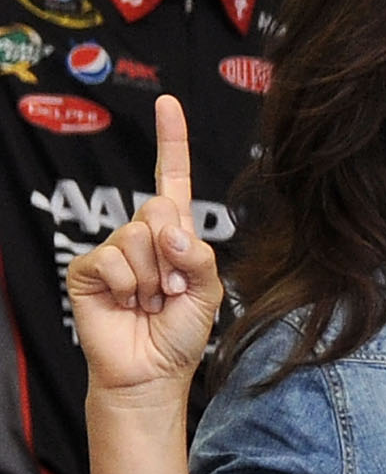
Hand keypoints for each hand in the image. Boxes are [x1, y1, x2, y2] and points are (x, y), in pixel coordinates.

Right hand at [63, 96, 218, 408]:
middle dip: (173, 253)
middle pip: (160, 209)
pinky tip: (125, 303)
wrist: (151, 370)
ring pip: (138, 237)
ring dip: (151, 276)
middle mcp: (143, 235)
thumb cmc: (181, 332)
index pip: (173, 178)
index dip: (171, 140)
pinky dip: (125, 285)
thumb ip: (200, 255)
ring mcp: (112, 250)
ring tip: (149, 300)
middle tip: (171, 288)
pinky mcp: (87, 269)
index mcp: (176, 233)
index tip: (167, 102)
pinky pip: (110, 259)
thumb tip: (171, 232)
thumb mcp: (209, 290)